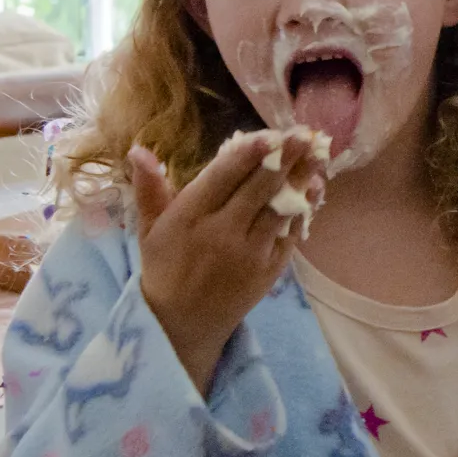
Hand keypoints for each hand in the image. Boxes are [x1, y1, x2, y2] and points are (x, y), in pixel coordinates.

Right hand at [135, 131, 322, 393]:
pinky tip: (315, 187)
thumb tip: (139, 150)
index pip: (220, 180)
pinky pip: (291, 234)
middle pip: (258, 190)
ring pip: (280, 208)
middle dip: (283, 159)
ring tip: (317, 153)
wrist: (182, 322)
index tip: (267, 134)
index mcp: (188, 218)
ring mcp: (249, 252)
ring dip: (301, 179)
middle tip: (302, 134)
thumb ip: (150, 189)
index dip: (245, 156)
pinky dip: (305, 209)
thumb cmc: (166, 266)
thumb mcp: (149, 229)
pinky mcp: (270, 268)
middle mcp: (220, 233)